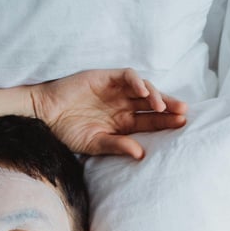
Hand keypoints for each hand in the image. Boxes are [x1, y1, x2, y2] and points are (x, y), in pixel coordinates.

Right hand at [29, 68, 187, 158]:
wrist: (45, 115)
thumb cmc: (68, 132)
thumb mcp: (95, 143)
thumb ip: (117, 146)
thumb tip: (141, 154)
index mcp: (124, 122)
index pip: (151, 120)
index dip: (167, 122)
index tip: (182, 126)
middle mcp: (123, 105)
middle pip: (153, 104)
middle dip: (169, 107)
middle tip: (184, 113)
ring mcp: (115, 90)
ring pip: (143, 88)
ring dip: (156, 95)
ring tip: (164, 107)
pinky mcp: (105, 77)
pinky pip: (126, 76)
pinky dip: (136, 81)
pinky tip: (143, 92)